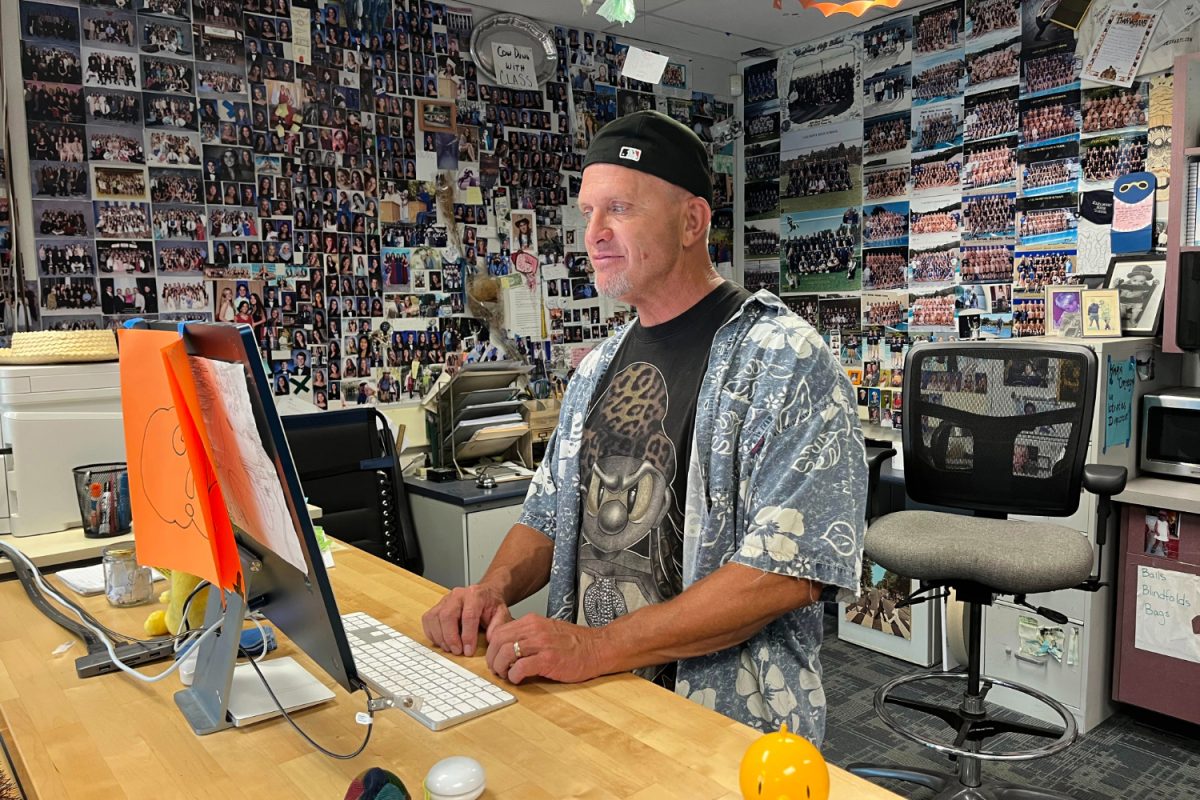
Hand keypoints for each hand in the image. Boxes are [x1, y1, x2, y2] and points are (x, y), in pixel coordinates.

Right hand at [421, 584, 511, 656]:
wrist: (484, 594)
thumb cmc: (491, 605)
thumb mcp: (501, 614)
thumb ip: (498, 626)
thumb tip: (490, 639)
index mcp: (475, 595)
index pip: (468, 616)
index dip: (467, 636)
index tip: (468, 651)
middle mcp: (457, 595)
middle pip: (447, 615)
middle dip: (451, 637)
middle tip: (457, 651)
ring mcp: (445, 599)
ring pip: (435, 618)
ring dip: (440, 637)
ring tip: (450, 648)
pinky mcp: (436, 606)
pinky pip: (428, 620)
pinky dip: (432, 633)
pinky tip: (442, 641)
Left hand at [485, 615, 605, 684]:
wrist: (598, 648)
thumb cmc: (575, 643)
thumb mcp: (547, 630)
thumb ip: (528, 636)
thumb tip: (507, 648)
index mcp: (532, 621)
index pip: (499, 631)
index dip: (492, 647)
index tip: (495, 657)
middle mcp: (534, 630)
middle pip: (498, 642)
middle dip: (493, 659)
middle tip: (497, 670)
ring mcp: (541, 644)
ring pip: (505, 654)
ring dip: (501, 669)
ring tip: (507, 675)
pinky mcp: (548, 660)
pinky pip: (520, 668)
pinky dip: (514, 676)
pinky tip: (519, 679)